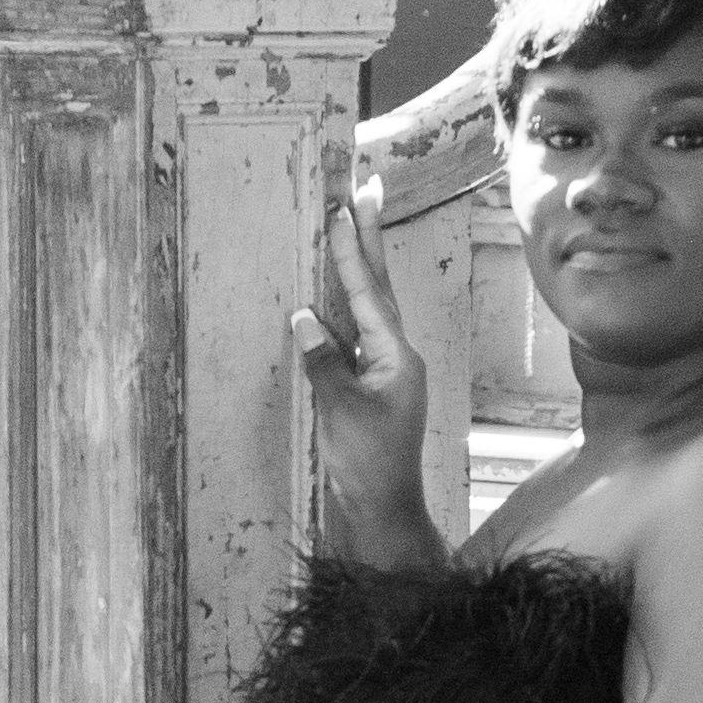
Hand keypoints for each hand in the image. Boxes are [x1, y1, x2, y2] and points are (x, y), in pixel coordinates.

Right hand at [295, 166, 439, 570]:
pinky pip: (358, 336)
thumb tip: (305, 318)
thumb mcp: (342, 412)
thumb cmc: (368, 466)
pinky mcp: (373, 387)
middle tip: (368, 190)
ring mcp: (387, 371)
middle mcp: (397, 356)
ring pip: (370, 308)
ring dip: (360, 268)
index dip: (353, 249)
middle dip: (369, 239)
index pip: (370, 292)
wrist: (384, 512)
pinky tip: (333, 297)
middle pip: (380, 287)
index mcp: (396, 356)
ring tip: (353, 226)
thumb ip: (325, 363)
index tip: (345, 205)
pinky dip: (346, 308)